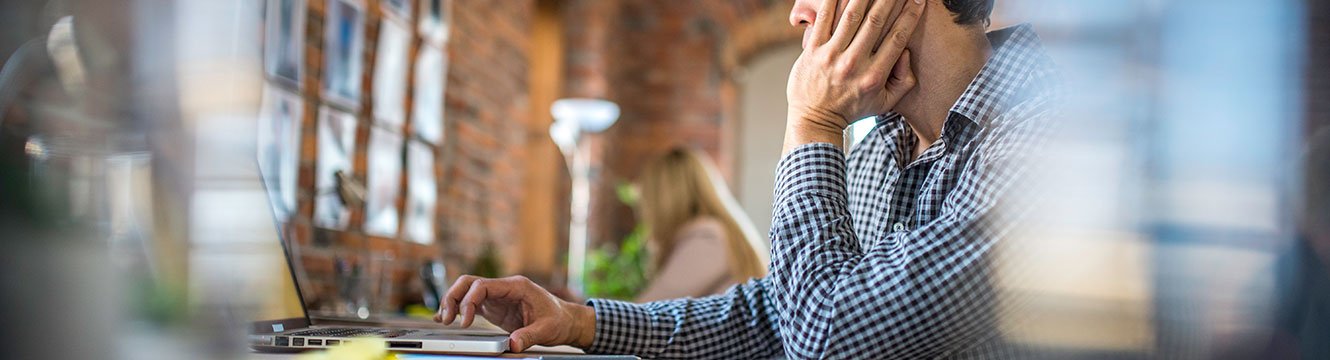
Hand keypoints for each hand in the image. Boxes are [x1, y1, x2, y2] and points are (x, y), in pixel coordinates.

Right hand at [434, 275, 596, 351]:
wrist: (566, 320)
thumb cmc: (559, 319)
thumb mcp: (546, 330)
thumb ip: (528, 336)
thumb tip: (513, 344)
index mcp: (516, 287)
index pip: (483, 285)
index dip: (468, 301)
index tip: (464, 321)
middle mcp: (504, 288)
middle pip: (469, 283)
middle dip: (453, 297)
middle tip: (446, 318)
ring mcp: (498, 297)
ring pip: (467, 291)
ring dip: (453, 302)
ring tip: (443, 320)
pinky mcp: (495, 307)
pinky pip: (471, 303)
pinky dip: (458, 309)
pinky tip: (447, 318)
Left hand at [784, 0, 923, 150]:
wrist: (814, 120)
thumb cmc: (853, 110)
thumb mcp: (885, 104)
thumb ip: (903, 81)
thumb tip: (907, 53)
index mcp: (874, 75)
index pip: (897, 37)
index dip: (910, 15)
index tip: (919, 0)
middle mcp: (854, 63)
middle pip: (876, 21)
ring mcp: (831, 55)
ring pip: (851, 15)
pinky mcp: (812, 50)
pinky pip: (824, 19)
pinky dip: (833, 0)